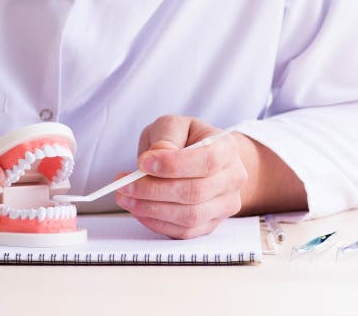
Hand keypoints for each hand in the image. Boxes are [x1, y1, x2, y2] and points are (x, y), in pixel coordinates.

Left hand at [115, 115, 246, 238]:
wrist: (202, 158)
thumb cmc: (187, 139)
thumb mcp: (175, 126)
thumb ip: (167, 135)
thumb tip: (159, 153)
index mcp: (227, 149)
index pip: (206, 160)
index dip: (173, 164)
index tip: (142, 162)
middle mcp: (233, 179)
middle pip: (195, 192)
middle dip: (154, 190)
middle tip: (124, 184)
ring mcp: (225, 205)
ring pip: (189, 217)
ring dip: (151, 209)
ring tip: (126, 198)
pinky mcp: (210, 224)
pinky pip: (184, 232)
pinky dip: (157, 223)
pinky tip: (139, 210)